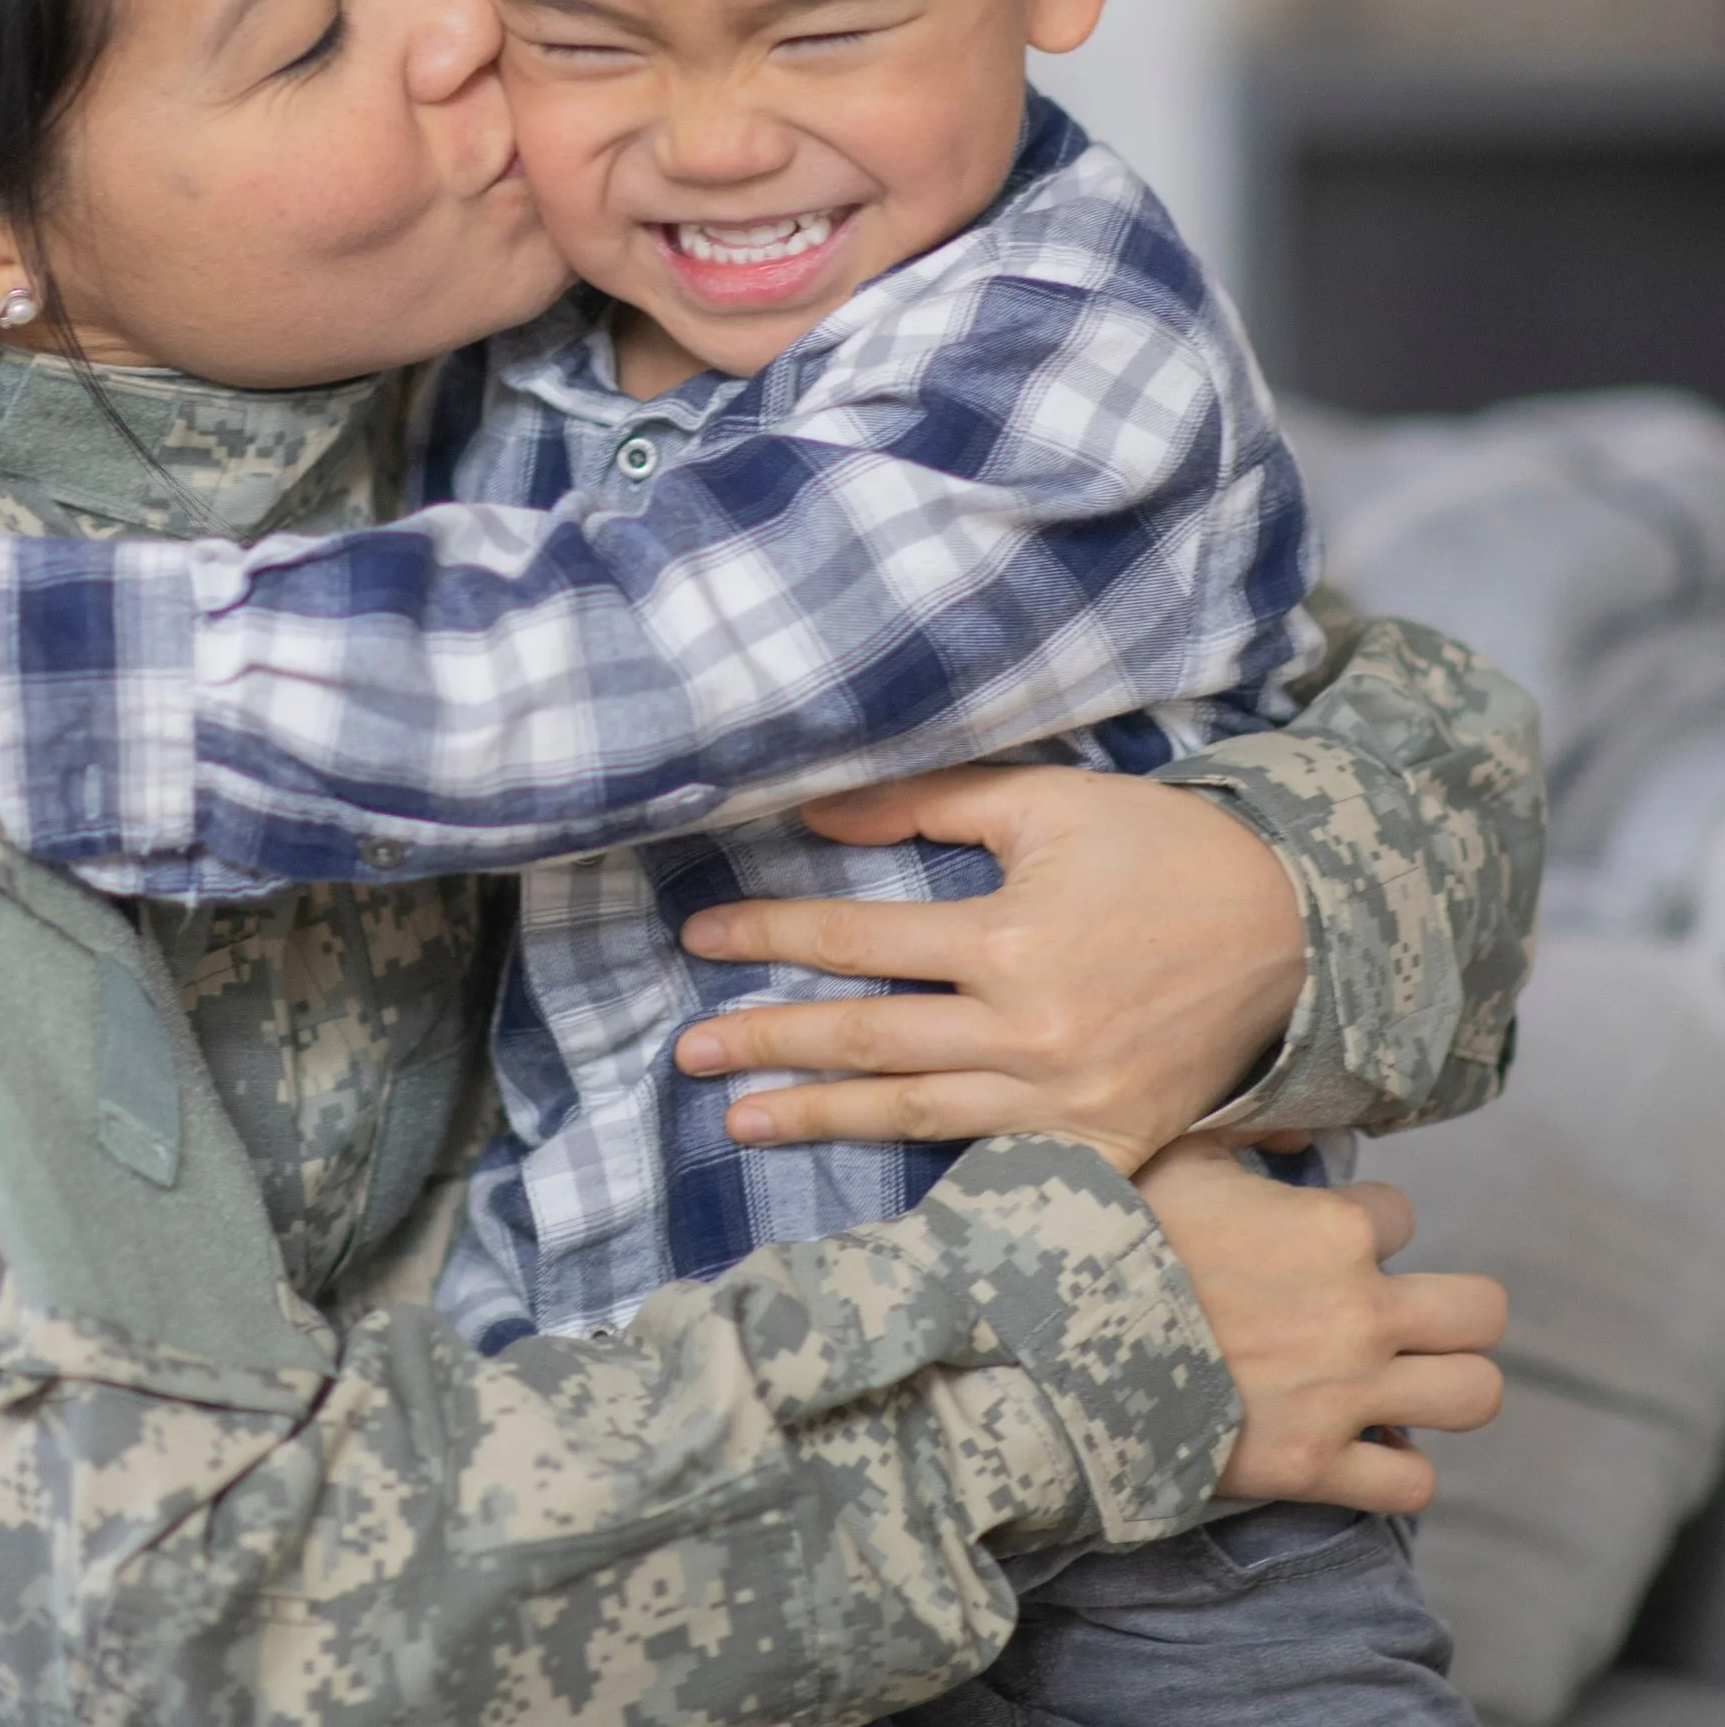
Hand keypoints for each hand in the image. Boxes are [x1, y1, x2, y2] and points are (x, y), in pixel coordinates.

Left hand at [672, 766, 1305, 1176]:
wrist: (1298, 931)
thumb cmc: (1164, 850)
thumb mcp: (1044, 802)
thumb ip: (922, 803)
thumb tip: (812, 814)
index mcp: (1009, 941)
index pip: (855, 941)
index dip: (770, 937)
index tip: (701, 941)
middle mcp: (1030, 1033)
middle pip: (867, 1041)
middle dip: (768, 1044)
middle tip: (687, 1055)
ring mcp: (1069, 1104)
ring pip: (915, 1116)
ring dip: (820, 1117)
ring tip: (742, 1122)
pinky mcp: (1107, 1146)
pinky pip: (999, 1167)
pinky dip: (931, 1175)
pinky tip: (867, 1183)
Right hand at [1138, 1136, 1504, 1513]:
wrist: (1065, 1340)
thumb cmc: (1118, 1236)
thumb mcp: (1172, 1153)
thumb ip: (1243, 1127)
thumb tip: (1299, 1130)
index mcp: (1332, 1228)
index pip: (1402, 1213)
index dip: (1365, 1222)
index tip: (1323, 1238)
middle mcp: (1359, 1311)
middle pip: (1483, 1311)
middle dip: (1451, 1309)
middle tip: (1401, 1313)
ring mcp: (1345, 1394)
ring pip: (1475, 1394)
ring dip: (1444, 1384)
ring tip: (1402, 1378)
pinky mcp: (1317, 1465)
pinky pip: (1412, 1483)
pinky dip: (1394, 1466)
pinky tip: (1362, 1442)